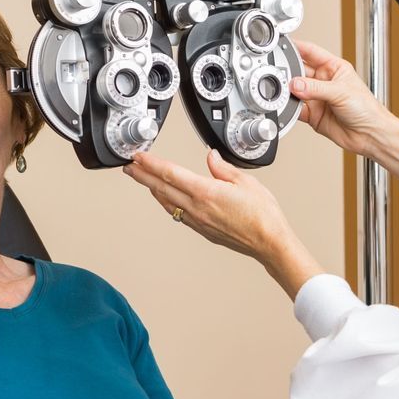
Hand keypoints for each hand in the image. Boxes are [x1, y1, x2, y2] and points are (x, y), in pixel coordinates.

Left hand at [124, 149, 326, 298]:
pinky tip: (165, 199)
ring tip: (142, 179)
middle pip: (161, 188)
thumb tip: (211, 158)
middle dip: (142, 175)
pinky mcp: (202, 230)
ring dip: (152, 189)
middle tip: (129, 166)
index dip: (151, 163)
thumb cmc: (263, 216)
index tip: (139, 156)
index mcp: (206, 192)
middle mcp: (197, 208)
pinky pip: (177, 213)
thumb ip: (223, 168)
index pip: (170, 173)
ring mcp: (198, 221)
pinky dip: (166, 202)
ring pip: (167, 202)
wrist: (269, 243)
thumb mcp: (246, 181)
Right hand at [288, 40, 398, 180]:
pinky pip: (296, 109)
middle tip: (282, 76)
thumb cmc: (367, 109)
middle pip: (299, 71)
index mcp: (333, 67)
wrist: (370, 135)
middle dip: (289, 73)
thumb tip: (296, 84)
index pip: (310, 52)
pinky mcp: (313, 114)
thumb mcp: (341, 91)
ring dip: (289, 92)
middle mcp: (323, 81)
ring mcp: (317, 98)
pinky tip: (290, 106)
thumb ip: (316, 88)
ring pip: (295, 90)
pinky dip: (290, 108)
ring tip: (287, 93)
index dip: (296, 47)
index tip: (282, 46)